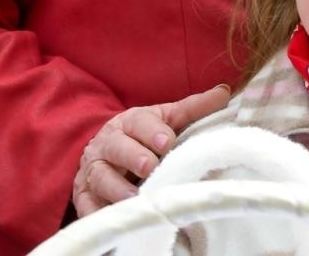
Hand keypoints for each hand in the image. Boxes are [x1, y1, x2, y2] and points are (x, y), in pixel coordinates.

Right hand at [71, 84, 231, 216]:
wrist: (103, 152)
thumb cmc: (142, 136)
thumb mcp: (165, 119)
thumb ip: (192, 108)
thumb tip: (224, 92)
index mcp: (128, 123)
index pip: (138, 123)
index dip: (152, 131)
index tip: (168, 142)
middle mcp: (107, 144)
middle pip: (116, 148)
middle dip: (133, 156)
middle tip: (149, 166)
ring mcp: (92, 170)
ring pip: (100, 177)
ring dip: (116, 188)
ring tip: (134, 198)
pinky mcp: (84, 195)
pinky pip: (85, 205)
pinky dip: (95, 211)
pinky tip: (111, 217)